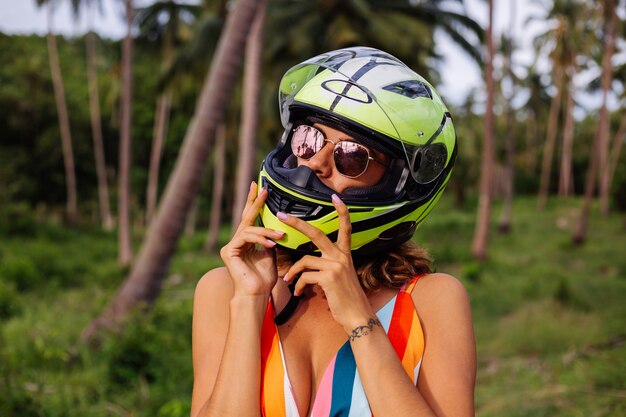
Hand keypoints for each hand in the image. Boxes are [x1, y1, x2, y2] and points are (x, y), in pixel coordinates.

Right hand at [220, 182, 283, 296]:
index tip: (261, 188)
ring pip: (249, 228)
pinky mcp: (228, 251)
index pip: (251, 219)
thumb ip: (270, 239)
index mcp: (247, 241)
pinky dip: (260, 239)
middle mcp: (237, 241)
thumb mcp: (271, 254)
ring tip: (279, 236)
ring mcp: (230, 246)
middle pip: (246, 217)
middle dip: (255, 201)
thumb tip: (277, 227)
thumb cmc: (264, 278)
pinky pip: (245, 237)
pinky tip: (270, 244)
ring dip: (266, 231)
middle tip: (262, 188)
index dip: (255, 203)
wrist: (257, 293)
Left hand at [280, 194, 374, 331]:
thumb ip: (325, 266)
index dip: (341, 211)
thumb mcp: (338, 277)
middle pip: (316, 233)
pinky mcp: (329, 277)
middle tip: (281, 215)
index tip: (336, 197)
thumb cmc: (345, 299)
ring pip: (304, 260)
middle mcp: (341, 256)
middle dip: (297, 223)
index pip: (345, 228)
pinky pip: (304, 276)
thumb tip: (304, 265)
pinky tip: (299, 294)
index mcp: (344, 254)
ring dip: (293, 273)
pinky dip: (298, 285)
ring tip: (289, 282)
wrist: (357, 317)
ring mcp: (335, 265)